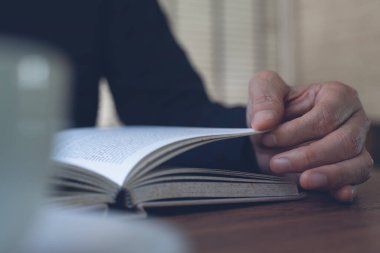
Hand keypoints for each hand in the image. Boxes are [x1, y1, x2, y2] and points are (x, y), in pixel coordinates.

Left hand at [246, 71, 372, 201]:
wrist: (273, 132)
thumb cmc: (275, 108)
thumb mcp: (264, 90)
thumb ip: (264, 99)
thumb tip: (264, 122)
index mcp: (336, 95)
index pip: (324, 117)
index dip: (295, 131)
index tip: (267, 138)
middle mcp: (354, 120)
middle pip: (343, 142)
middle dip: (308, 156)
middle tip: (276, 164)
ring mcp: (357, 146)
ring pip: (356, 164)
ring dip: (327, 175)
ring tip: (302, 181)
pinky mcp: (352, 168)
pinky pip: (356, 179)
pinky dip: (345, 187)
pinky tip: (337, 193)